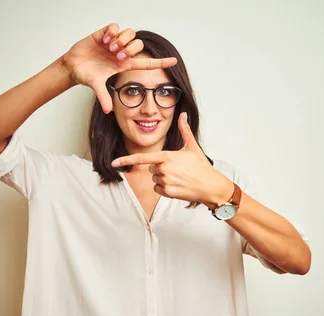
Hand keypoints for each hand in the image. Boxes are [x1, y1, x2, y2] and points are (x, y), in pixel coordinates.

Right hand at [62, 23, 177, 113]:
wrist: (72, 66)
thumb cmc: (85, 76)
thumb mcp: (95, 86)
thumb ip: (103, 96)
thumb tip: (108, 111)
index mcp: (123, 65)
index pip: (146, 63)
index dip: (160, 62)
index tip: (174, 61)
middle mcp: (121, 52)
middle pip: (138, 45)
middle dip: (129, 49)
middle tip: (116, 55)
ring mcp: (113, 42)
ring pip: (129, 33)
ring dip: (121, 40)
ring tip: (109, 47)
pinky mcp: (104, 33)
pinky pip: (115, 26)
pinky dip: (112, 32)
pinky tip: (105, 39)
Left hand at [111, 113, 233, 205]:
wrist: (210, 186)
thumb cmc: (201, 166)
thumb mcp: (192, 147)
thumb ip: (185, 130)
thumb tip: (183, 115)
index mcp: (166, 157)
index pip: (142, 158)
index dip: (126, 160)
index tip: (114, 163)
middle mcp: (163, 169)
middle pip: (151, 168)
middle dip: (160, 168)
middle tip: (177, 169)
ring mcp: (165, 181)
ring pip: (154, 179)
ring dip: (163, 178)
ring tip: (179, 177)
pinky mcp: (167, 192)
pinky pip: (158, 189)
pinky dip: (165, 188)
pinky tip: (177, 186)